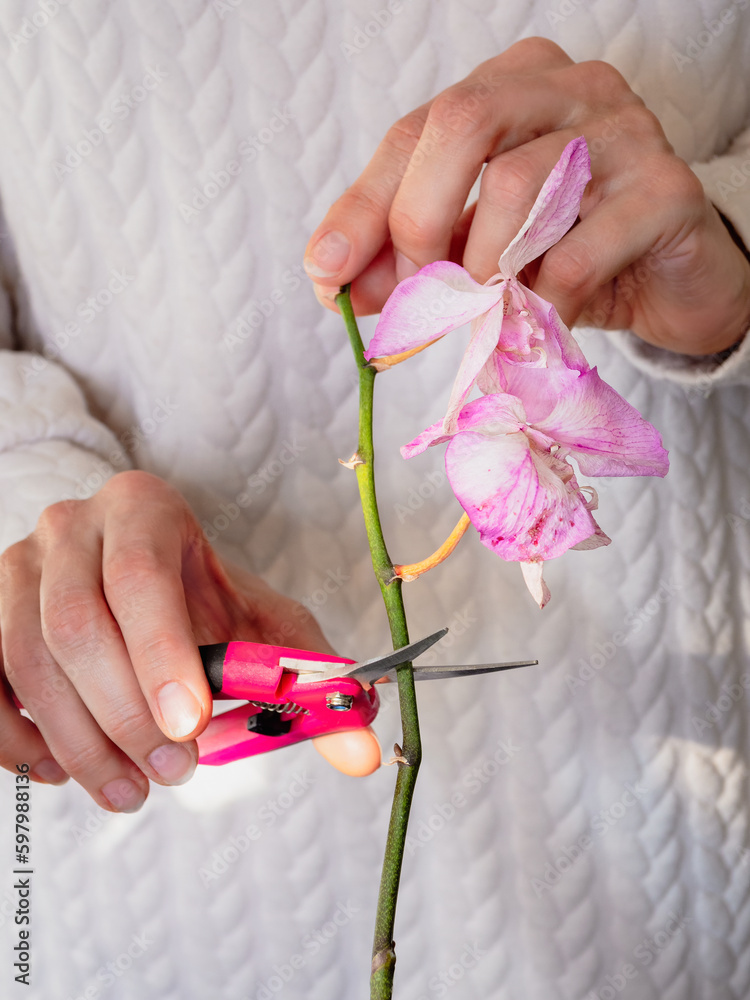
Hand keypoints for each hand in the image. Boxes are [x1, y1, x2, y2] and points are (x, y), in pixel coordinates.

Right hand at [0, 471, 380, 811]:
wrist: (133, 572)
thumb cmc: (201, 596)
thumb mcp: (260, 621)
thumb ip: (308, 677)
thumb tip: (361, 750)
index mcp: (143, 509)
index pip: (140, 575)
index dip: (160, 654)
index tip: (190, 727)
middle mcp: (72, 527)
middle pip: (76, 624)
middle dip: (124, 715)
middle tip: (172, 773)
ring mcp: (17, 566)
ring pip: (26, 659)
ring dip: (78, 741)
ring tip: (130, 789)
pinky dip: (18, 739)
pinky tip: (64, 768)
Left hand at [305, 37, 749, 355]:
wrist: (675, 285)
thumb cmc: (570, 257)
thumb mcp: (478, 254)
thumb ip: (413, 259)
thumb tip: (336, 285)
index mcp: (512, 86)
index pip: (417, 129)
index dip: (364, 205)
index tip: (326, 274)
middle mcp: (569, 88)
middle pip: (462, 120)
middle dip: (417, 220)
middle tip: (419, 293)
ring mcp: (624, 131)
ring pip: (517, 184)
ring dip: (482, 270)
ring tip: (489, 310)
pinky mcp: (666, 191)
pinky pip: (575, 253)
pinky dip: (539, 304)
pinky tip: (542, 321)